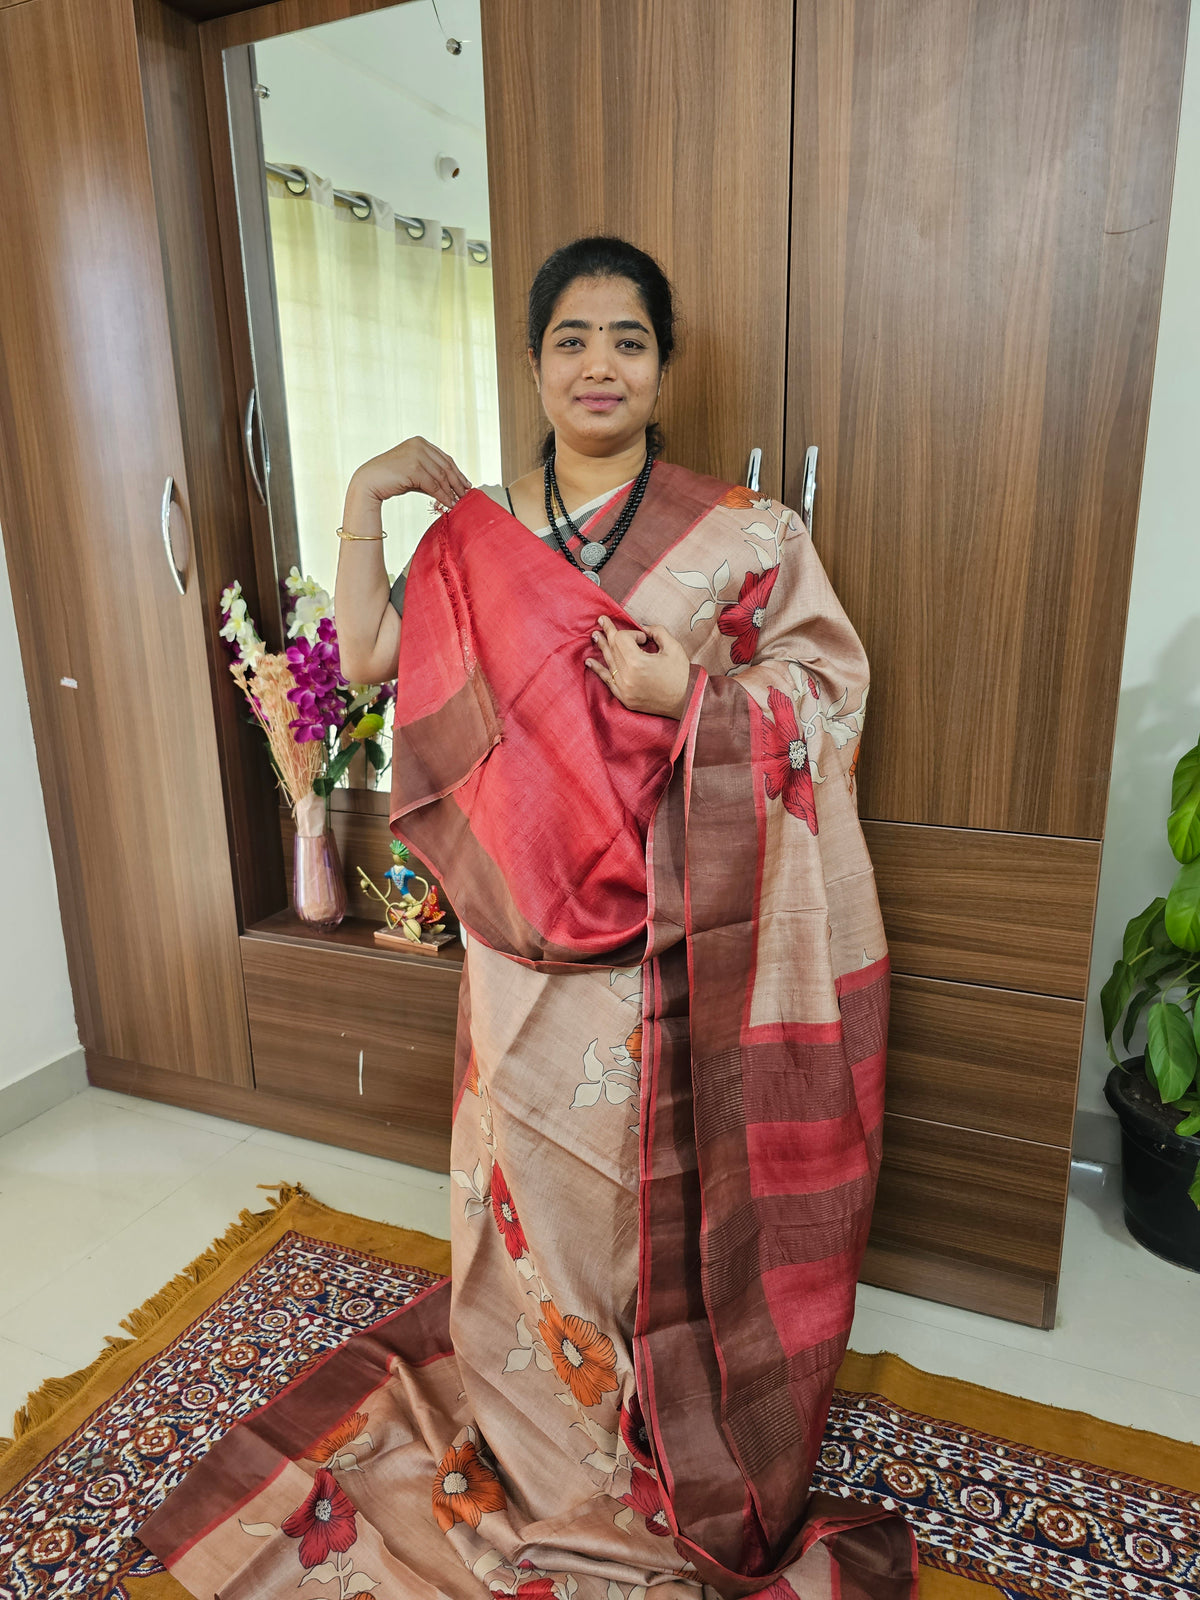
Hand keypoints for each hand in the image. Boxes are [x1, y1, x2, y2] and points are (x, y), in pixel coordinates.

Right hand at [350, 437, 471, 512]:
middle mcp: (419, 445)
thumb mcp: (414, 473)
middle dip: (457, 482)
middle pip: (446, 466)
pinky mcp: (413, 468)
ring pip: (441, 476)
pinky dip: (443, 496)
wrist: (369, 482)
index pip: (444, 458)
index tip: (465, 483)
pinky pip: (434, 485)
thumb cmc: (390, 479)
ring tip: (458, 502)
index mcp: (420, 442)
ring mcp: (416, 455)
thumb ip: (430, 474)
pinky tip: (448, 504)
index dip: (457, 472)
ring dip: (452, 491)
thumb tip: (450, 487)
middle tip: (466, 495)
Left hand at [586, 616, 691, 718]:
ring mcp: (623, 689)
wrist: (687, 702)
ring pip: (608, 662)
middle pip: (612, 648)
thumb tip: (642, 628)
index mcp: (637, 662)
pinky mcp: (624, 698)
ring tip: (595, 636)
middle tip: (601, 620)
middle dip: (608, 632)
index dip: (632, 633)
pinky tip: (589, 661)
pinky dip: (598, 670)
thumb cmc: (682, 674)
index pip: (622, 639)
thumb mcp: (673, 647)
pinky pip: (607, 681)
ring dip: (601, 647)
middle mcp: (626, 676)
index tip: (645, 639)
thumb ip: (657, 631)